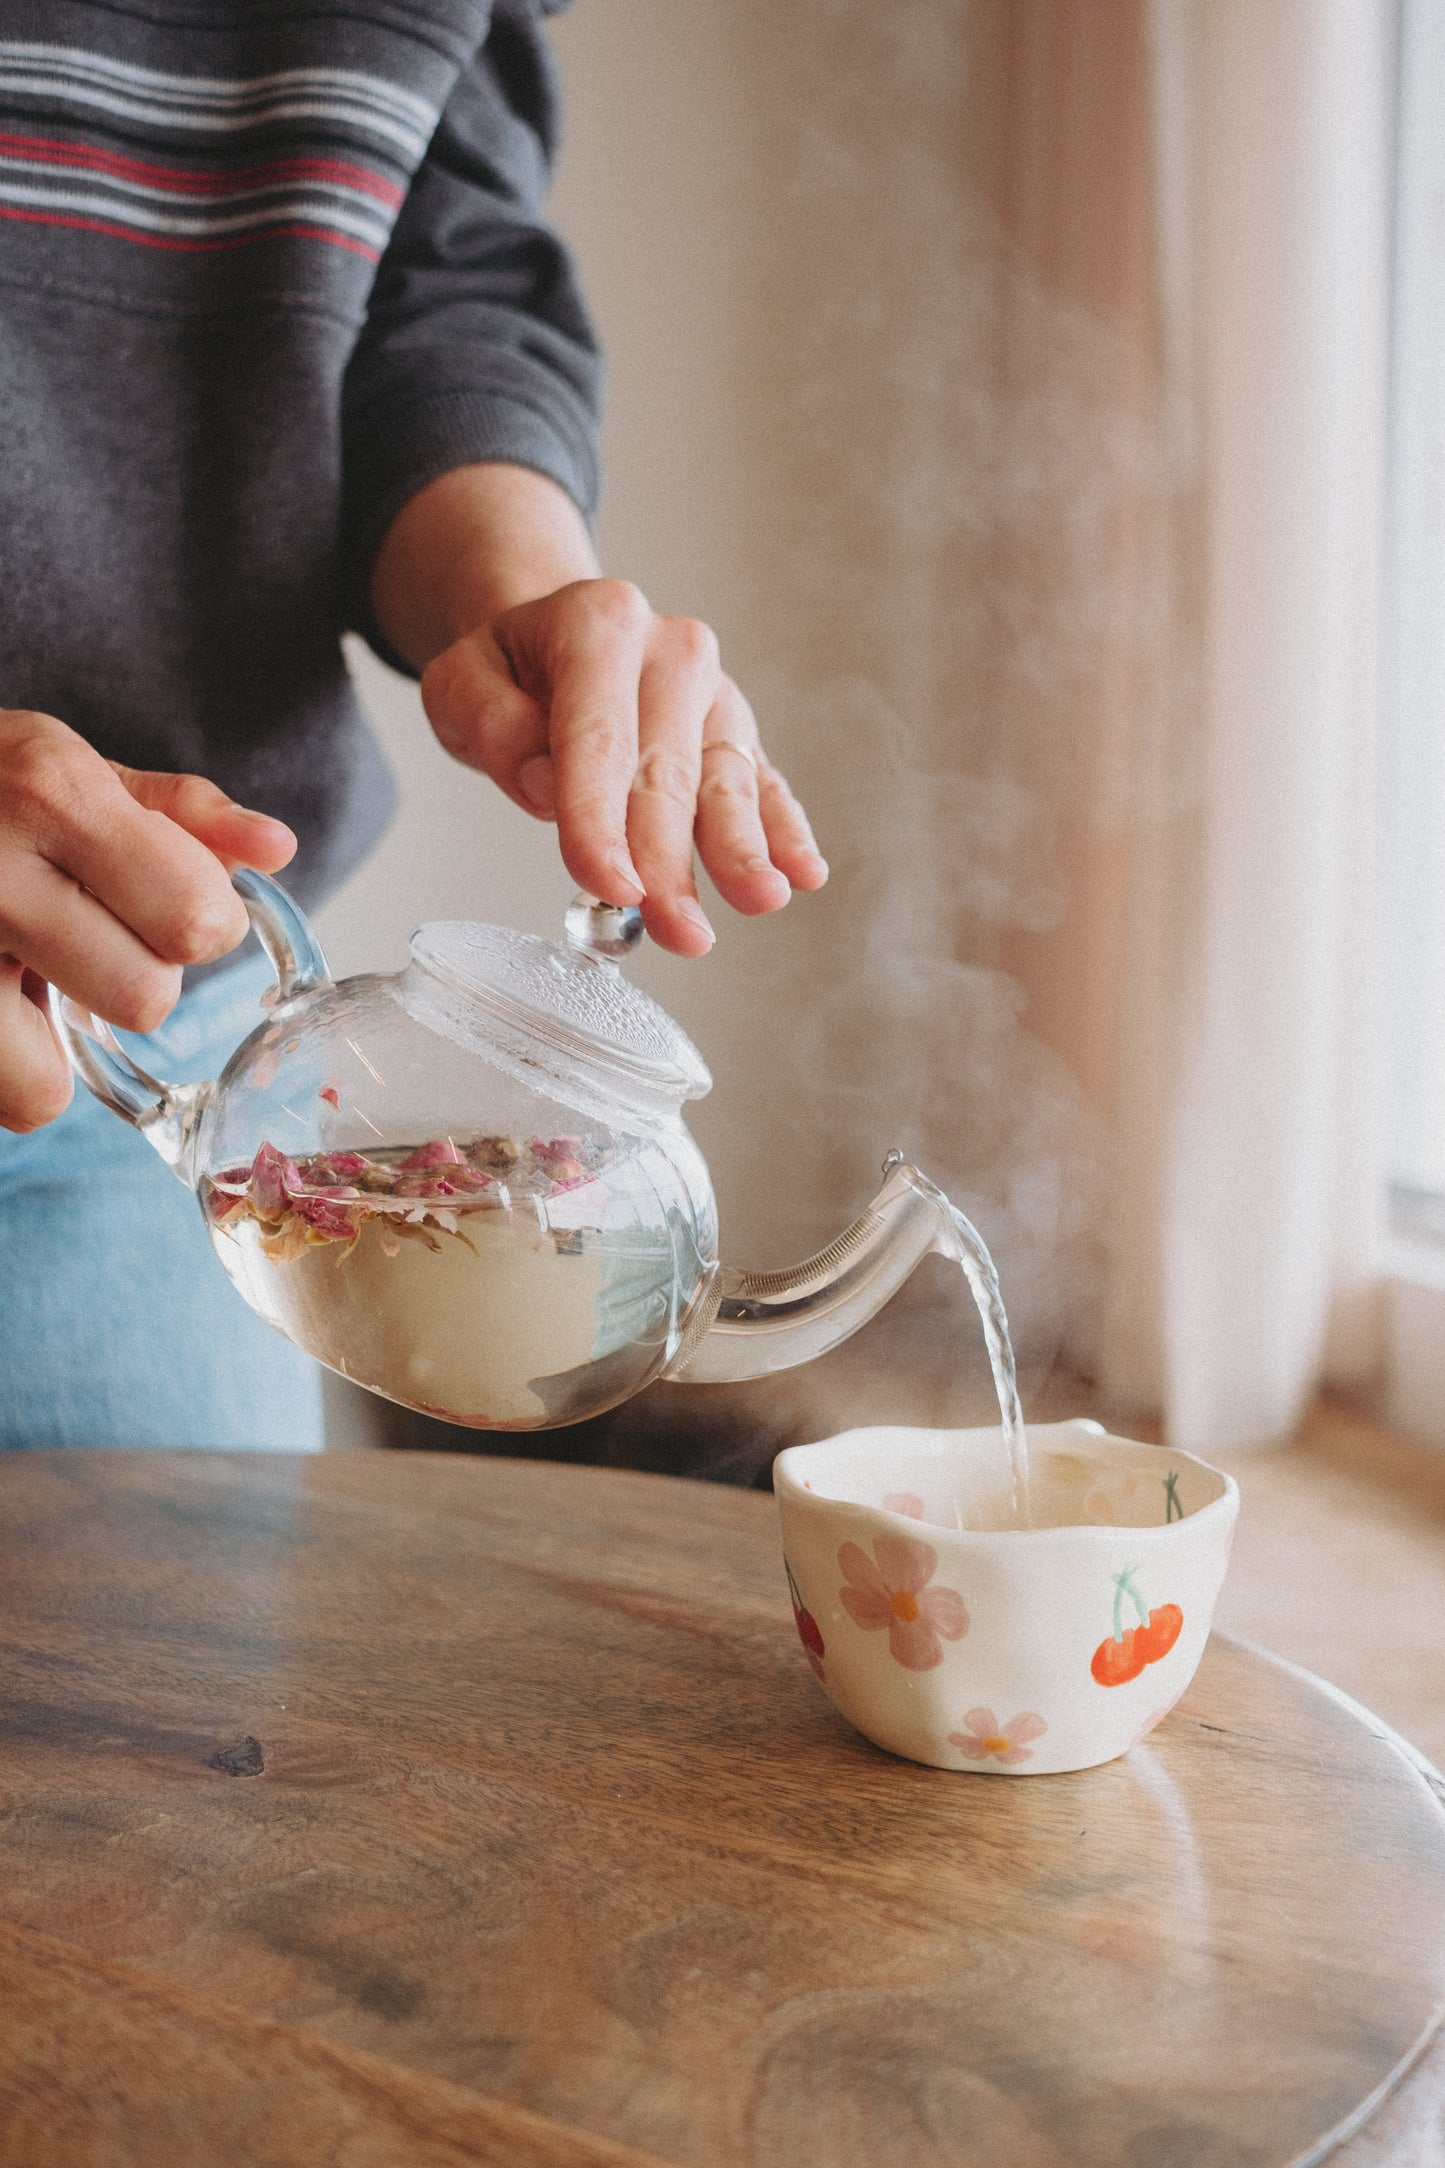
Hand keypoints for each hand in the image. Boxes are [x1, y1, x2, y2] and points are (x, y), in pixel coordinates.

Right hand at [0, 710, 295, 1133]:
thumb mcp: (73, 770)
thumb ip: (183, 813)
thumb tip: (276, 847)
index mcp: (54, 794)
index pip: (195, 919)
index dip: (199, 924)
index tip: (164, 902)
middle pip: (142, 1002)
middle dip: (133, 982)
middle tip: (82, 941)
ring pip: (44, 1090)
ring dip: (49, 1055)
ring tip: (27, 985)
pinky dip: (2, 1072)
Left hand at [421, 580, 826, 954]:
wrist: (550, 644)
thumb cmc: (509, 675)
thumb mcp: (461, 687)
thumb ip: (493, 728)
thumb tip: (546, 789)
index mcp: (598, 624)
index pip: (600, 738)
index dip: (603, 820)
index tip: (610, 885)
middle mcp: (669, 649)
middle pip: (669, 770)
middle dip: (672, 859)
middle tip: (678, 929)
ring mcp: (712, 692)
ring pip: (727, 781)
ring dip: (740, 850)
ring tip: (758, 899)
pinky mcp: (736, 731)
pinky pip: (766, 783)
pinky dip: (785, 829)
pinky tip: (803, 871)